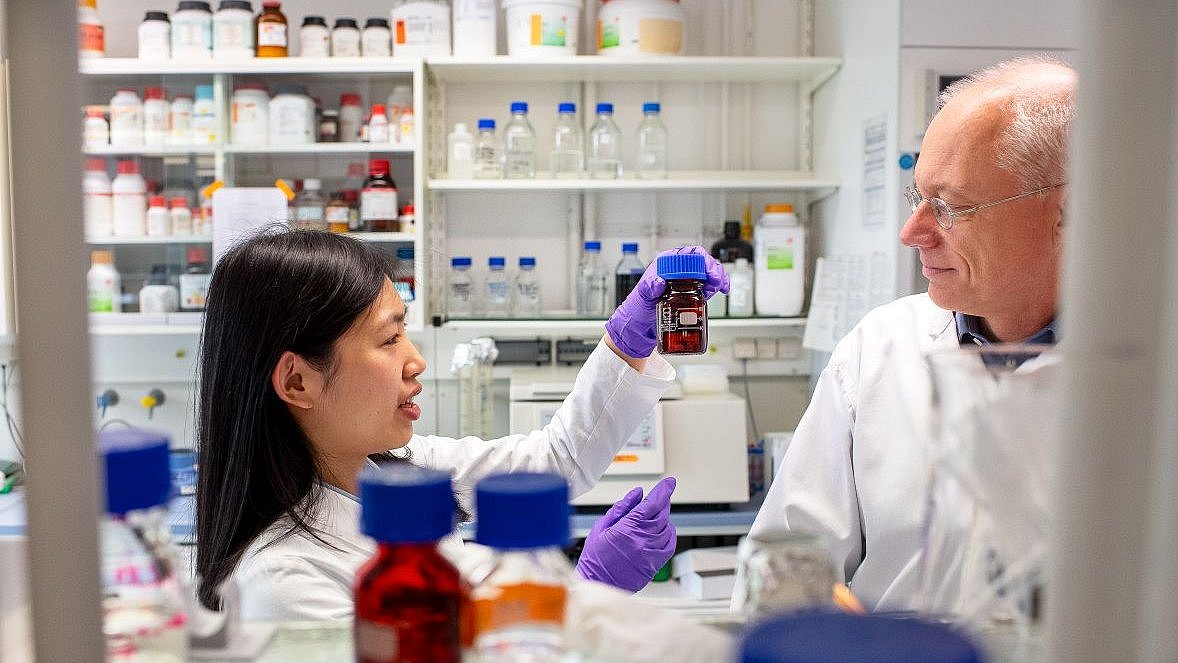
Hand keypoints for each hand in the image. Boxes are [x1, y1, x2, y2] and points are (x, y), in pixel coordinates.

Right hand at [576, 476, 677, 592]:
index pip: (651, 505)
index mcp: (626, 529)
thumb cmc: (595, 558)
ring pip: (666, 528)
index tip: (669, 483)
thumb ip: (621, 508)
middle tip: (662, 495)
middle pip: (661, 514)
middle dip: (663, 502)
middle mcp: (641, 541)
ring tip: (655, 515)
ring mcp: (649, 553)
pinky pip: (669, 545)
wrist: (597, 584)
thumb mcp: (601, 527)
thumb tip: (637, 494)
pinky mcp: (654, 564)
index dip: (662, 491)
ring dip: (664, 518)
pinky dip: (669, 534)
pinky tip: (663, 530)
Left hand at [604, 247, 728, 358]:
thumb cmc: (638, 306)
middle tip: (716, 284)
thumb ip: (648, 288)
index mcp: (666, 263)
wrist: (641, 324)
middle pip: (703, 262)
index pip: (690, 254)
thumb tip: (658, 281)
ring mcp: (687, 281)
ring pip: (709, 273)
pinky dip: (718, 286)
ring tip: (718, 289)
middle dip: (714, 271)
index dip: (703, 261)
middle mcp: (678, 269)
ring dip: (717, 279)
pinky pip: (708, 285)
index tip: (708, 275)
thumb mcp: (642, 296)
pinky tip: (722, 290)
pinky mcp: (692, 293)